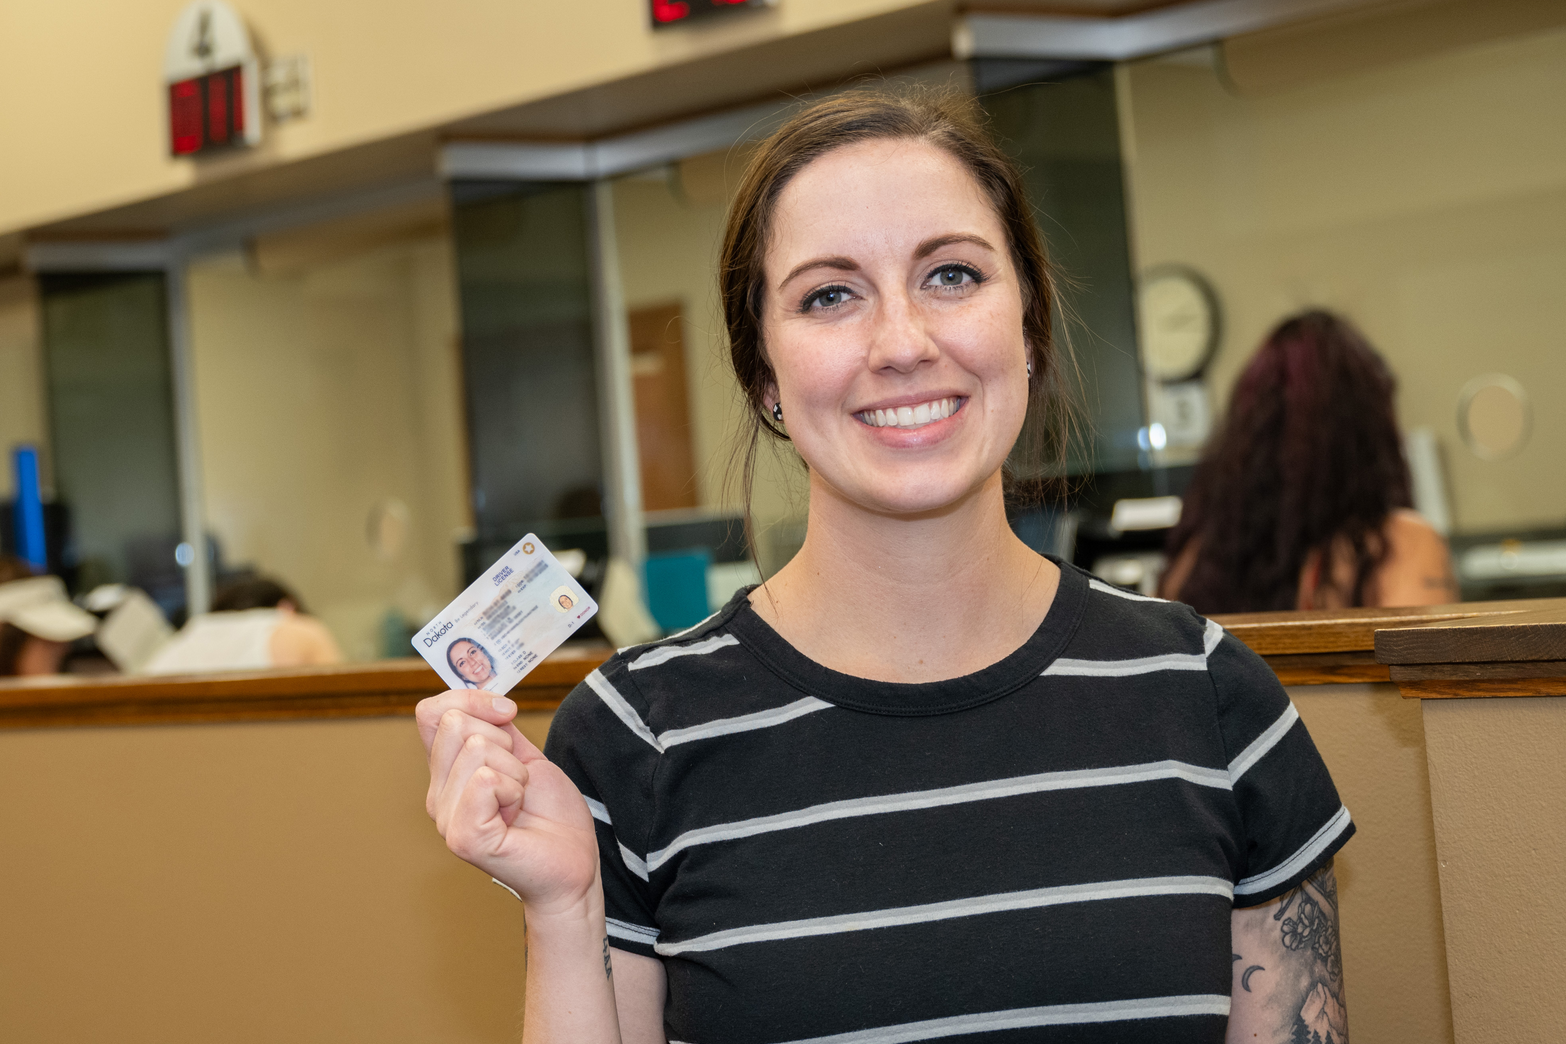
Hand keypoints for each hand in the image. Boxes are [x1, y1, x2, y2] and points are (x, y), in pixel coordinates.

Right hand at [416, 690, 600, 916]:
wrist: (573, 859)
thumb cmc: (549, 813)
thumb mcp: (523, 754)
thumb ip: (497, 727)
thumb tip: (486, 700)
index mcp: (447, 773)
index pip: (430, 712)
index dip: (470, 699)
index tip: (507, 714)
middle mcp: (438, 795)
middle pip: (455, 723)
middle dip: (502, 741)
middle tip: (517, 778)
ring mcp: (447, 819)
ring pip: (476, 749)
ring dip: (514, 770)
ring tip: (518, 800)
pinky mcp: (465, 837)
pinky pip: (485, 780)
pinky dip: (513, 789)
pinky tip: (515, 813)